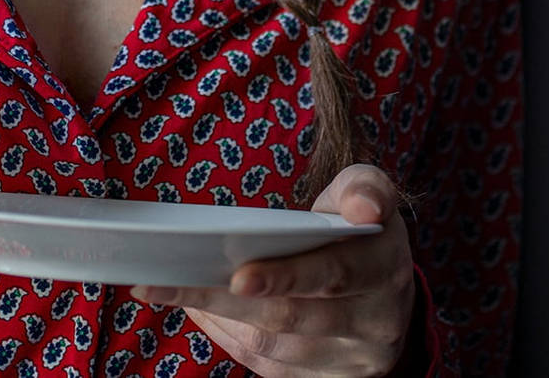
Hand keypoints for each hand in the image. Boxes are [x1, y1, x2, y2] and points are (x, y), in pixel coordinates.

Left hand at [128, 164, 418, 376]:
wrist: (387, 286)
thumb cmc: (360, 227)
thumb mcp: (369, 193)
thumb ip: (364, 188)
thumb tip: (362, 207)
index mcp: (386, 271)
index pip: (335, 276)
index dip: (286, 276)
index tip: (237, 274)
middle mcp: (376, 325)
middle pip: (291, 318)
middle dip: (222, 299)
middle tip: (161, 282)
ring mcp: (353, 361)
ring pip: (274, 349)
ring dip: (216, 319)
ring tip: (166, 289)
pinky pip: (270, 367)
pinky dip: (228, 338)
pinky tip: (197, 311)